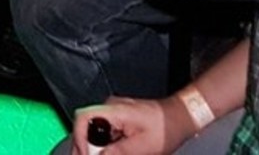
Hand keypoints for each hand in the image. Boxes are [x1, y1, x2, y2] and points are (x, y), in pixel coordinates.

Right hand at [70, 95, 187, 153]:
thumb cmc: (166, 127)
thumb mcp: (144, 146)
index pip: (83, 118)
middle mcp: (110, 108)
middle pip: (85, 126)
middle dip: (83, 148)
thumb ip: (119, 152)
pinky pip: (104, 134)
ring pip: (94, 132)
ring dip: (94, 148)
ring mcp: (114, 113)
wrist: (180, 117)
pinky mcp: (119, 120)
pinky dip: (104, 147)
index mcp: (114, 110)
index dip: (79, 140)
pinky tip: (109, 152)